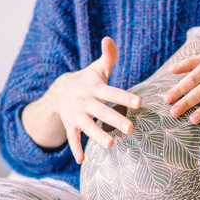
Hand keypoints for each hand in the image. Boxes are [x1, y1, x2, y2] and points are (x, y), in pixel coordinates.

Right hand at [42, 37, 140, 163]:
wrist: (60, 91)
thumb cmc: (88, 81)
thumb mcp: (97, 69)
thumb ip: (108, 57)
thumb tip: (109, 38)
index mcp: (95, 88)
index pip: (112, 93)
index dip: (125, 96)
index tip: (140, 102)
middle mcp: (85, 102)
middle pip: (102, 112)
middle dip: (115, 120)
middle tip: (130, 128)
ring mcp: (76, 115)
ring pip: (87, 127)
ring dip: (97, 136)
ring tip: (110, 144)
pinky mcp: (70, 125)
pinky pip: (72, 138)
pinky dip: (76, 149)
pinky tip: (82, 161)